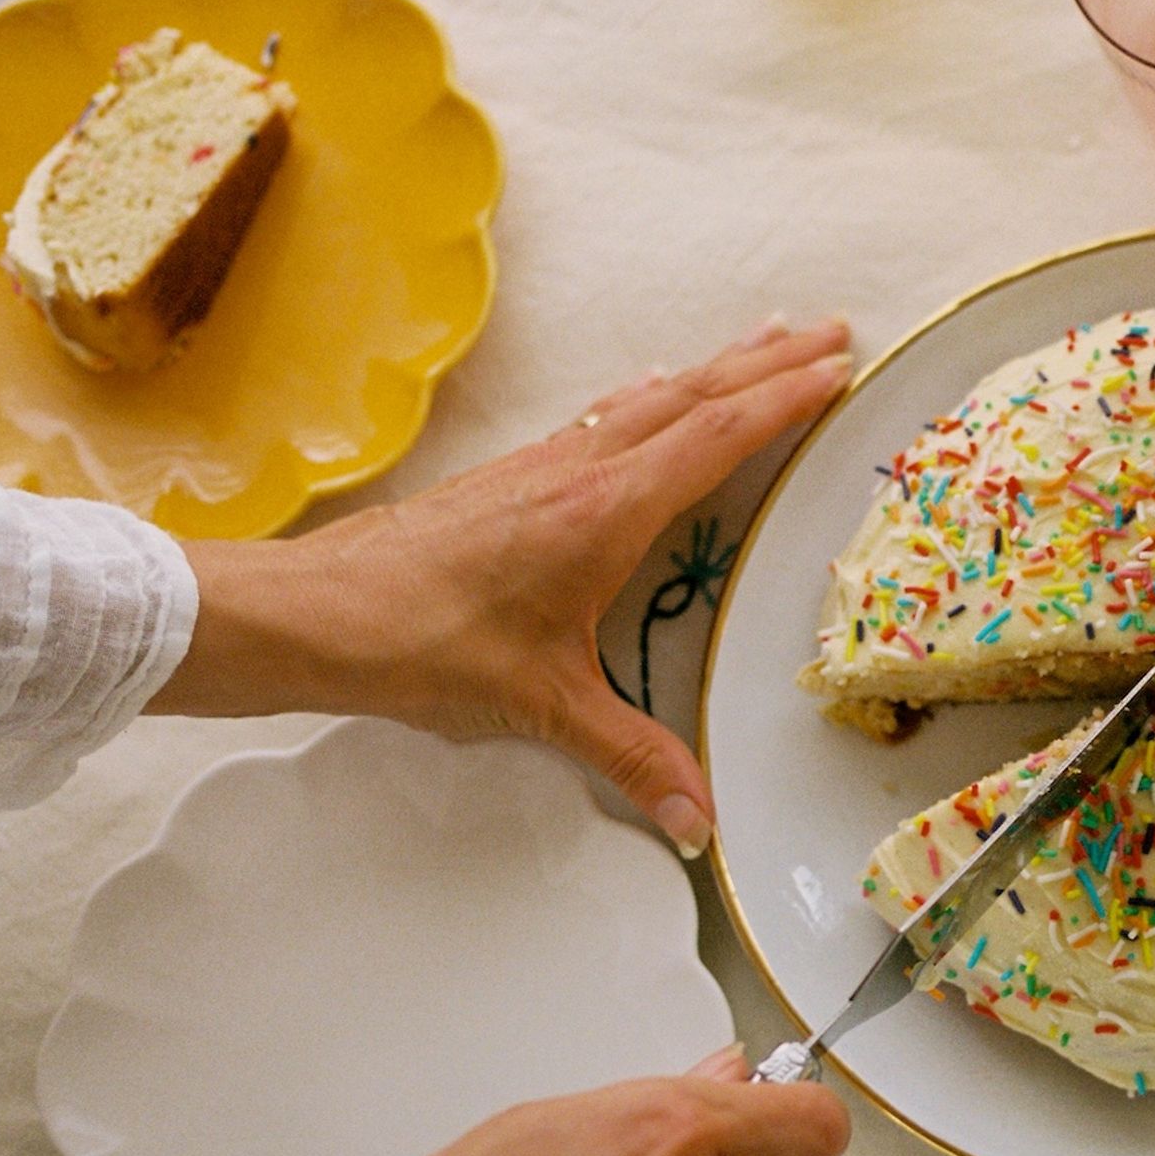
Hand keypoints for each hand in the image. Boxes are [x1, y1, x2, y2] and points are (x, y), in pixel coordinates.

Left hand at [147, 318, 853, 853]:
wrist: (315, 613)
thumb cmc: (423, 646)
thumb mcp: (542, 707)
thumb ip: (630, 759)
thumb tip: (699, 824)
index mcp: (605, 512)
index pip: (715, 438)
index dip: (783, 400)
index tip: (839, 367)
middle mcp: (580, 470)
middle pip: (693, 395)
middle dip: (768, 361)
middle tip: (832, 331)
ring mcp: (544, 464)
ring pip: (650, 397)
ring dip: (717, 368)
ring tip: (765, 340)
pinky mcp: (513, 476)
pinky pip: (606, 416)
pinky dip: (655, 394)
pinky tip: (652, 392)